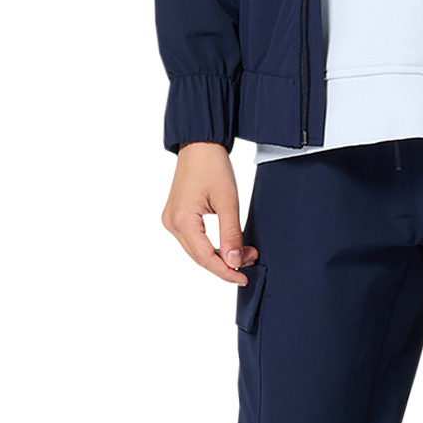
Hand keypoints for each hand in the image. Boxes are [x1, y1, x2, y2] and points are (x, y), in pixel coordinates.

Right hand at [161, 142, 257, 284]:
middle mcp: (172, 223)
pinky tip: (229, 245)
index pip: (205, 258)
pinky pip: (194, 240)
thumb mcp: (228, 200)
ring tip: (244, 251)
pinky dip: (212, 246)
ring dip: (220, 255)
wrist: (199, 144)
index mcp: (182, 220)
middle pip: (200, 257)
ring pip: (197, 250)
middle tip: (250, 259)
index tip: (243, 277)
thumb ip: (232, 233)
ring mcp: (171, 220)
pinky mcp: (176, 216)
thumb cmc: (212, 166)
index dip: (225, 271)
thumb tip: (234, 261)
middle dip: (226, 263)